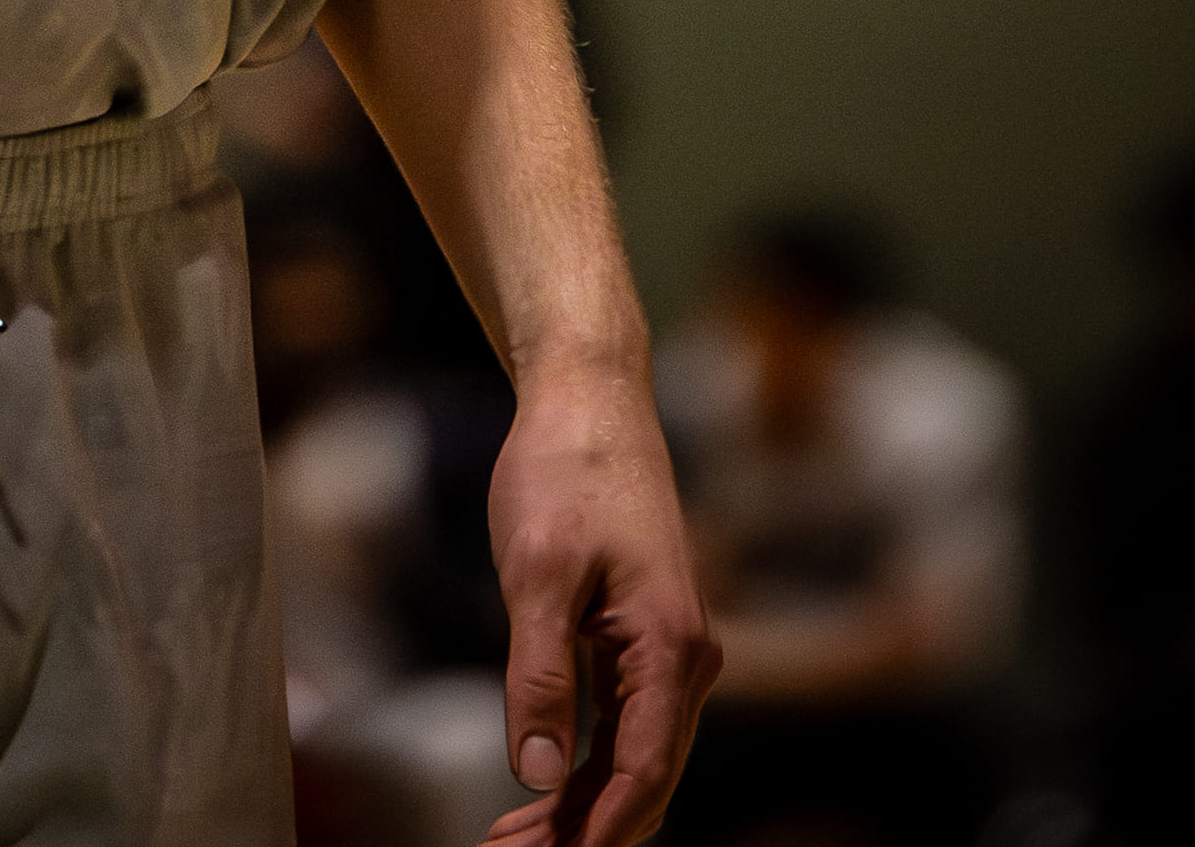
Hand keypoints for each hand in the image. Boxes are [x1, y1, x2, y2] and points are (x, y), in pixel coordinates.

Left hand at [481, 344, 717, 846]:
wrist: (589, 392)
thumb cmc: (564, 469)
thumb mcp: (537, 571)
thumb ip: (539, 674)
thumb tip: (536, 772)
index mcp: (669, 646)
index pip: (643, 773)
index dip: (598, 834)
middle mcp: (683, 659)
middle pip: (642, 780)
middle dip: (581, 831)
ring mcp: (668, 651)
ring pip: (632, 760)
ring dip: (578, 809)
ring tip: (511, 842)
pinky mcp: (643, 640)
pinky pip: (623, 726)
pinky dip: (582, 767)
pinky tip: (538, 794)